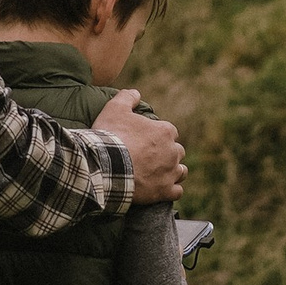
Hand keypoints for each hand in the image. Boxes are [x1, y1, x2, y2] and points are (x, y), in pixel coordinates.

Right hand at [99, 89, 185, 204]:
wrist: (105, 166)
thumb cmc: (111, 136)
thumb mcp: (115, 109)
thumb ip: (127, 97)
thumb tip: (135, 93)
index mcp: (165, 131)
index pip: (170, 132)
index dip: (159, 136)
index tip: (148, 140)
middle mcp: (172, 152)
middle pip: (177, 151)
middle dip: (168, 153)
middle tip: (151, 157)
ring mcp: (170, 173)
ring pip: (181, 171)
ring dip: (173, 171)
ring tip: (160, 173)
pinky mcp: (164, 191)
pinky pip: (177, 191)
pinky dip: (172, 190)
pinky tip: (163, 188)